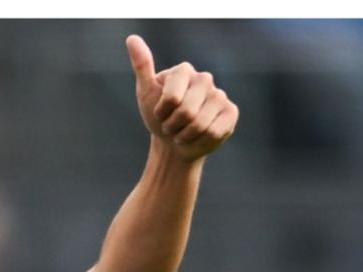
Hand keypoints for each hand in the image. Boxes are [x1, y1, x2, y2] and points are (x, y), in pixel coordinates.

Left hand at [127, 34, 238, 162]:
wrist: (174, 141)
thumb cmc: (158, 116)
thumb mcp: (145, 93)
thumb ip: (142, 66)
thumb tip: (132, 38)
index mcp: (184, 71)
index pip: (172, 97)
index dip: (161, 112)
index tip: (159, 113)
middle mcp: (204, 79)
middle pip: (187, 111)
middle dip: (172, 126)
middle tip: (170, 126)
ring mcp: (220, 95)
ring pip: (201, 124)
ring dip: (185, 135)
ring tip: (182, 132)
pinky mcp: (231, 112)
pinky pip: (215, 131)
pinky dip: (200, 140)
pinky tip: (197, 137)